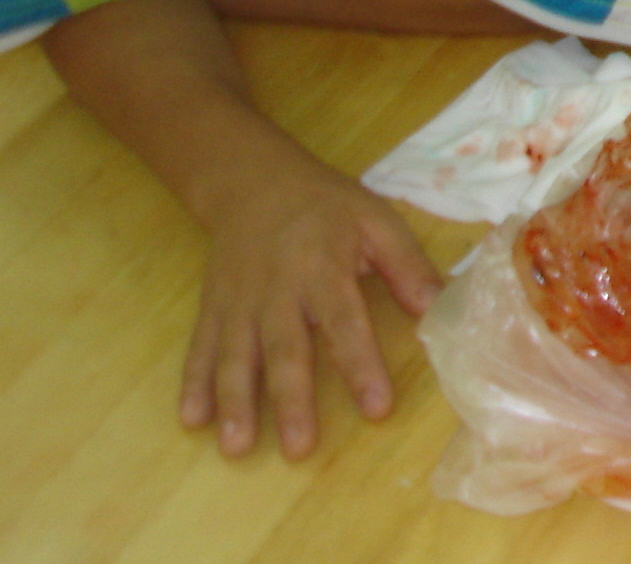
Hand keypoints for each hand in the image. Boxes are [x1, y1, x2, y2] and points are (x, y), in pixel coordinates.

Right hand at [183, 156, 442, 458]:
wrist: (252, 181)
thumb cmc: (326, 205)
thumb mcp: (376, 220)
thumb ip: (406, 265)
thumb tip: (439, 307)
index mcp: (323, 268)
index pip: (346, 323)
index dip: (361, 366)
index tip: (376, 408)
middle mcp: (277, 291)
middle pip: (285, 350)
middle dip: (291, 400)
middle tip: (299, 448)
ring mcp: (239, 303)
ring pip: (236, 357)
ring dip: (235, 403)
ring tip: (236, 448)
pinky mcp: (212, 308)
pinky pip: (200, 349)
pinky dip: (193, 384)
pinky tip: (191, 421)